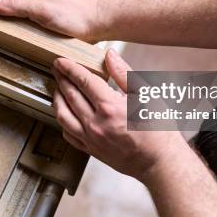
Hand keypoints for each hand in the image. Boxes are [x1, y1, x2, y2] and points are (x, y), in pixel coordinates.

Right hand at [0, 0, 104, 42]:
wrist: (96, 25)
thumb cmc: (74, 15)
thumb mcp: (43, 9)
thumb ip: (18, 5)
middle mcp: (29, 2)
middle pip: (0, 8)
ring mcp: (34, 15)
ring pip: (9, 19)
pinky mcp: (40, 27)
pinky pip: (19, 28)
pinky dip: (8, 31)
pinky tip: (2, 39)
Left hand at [52, 49, 184, 180]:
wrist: (159, 162)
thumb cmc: (158, 129)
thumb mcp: (145, 94)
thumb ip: (124, 73)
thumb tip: (109, 54)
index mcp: (109, 106)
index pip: (82, 81)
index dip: (69, 68)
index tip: (60, 61)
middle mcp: (96, 123)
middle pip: (70, 95)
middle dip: (61, 79)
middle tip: (56, 69)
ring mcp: (91, 138)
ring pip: (63, 115)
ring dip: (58, 99)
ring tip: (58, 88)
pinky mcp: (91, 150)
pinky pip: (68, 134)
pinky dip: (63, 121)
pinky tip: (65, 113)